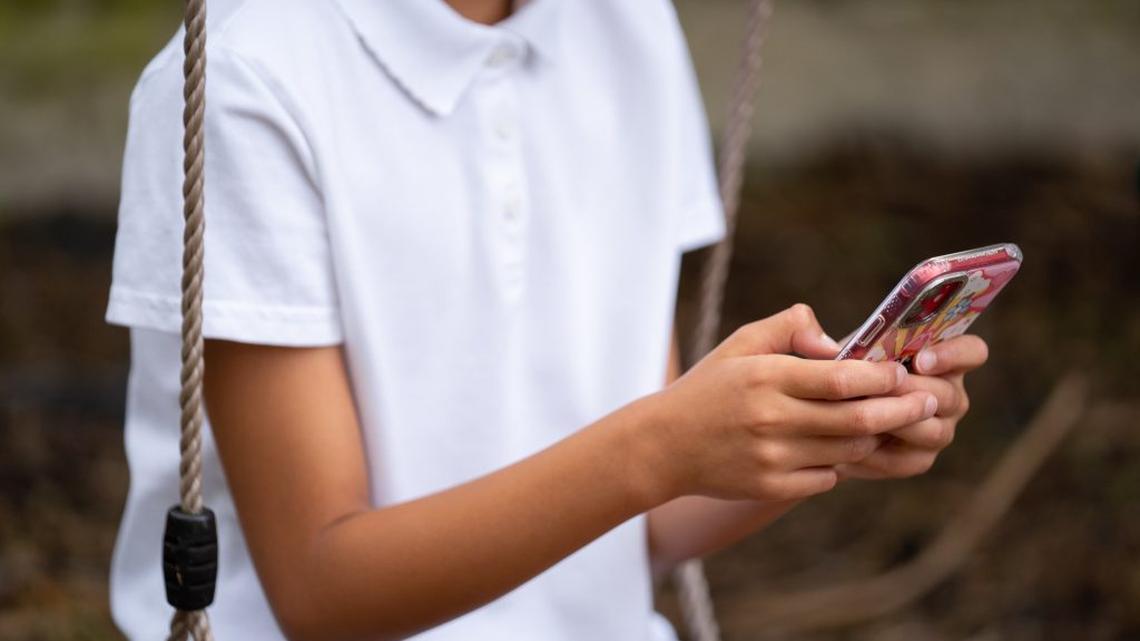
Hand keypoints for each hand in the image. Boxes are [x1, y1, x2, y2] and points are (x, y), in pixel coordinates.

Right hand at [645, 304, 937, 502]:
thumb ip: (789, 329)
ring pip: (848, 450)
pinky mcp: (769, 487)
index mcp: (766, 377)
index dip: (881, 377)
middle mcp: (771, 419)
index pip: (840, 379)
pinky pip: (825, 477)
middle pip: (856, 419)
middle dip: (901, 410)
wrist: (663, 445)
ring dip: (874, 436)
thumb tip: (837, 341)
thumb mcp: (740, 344)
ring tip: (888, 422)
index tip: (903, 371)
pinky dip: (839, 463)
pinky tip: (839, 448)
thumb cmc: (709, 388)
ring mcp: (771, 458)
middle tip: (928, 402)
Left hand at [836, 335, 988, 479]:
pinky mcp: (918, 459)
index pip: (972, 352)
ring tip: (862, 417)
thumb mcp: (834, 347)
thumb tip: (832, 348)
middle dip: (912, 392)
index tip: (919, 359)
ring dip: (898, 424)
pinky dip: (878, 455)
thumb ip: (826, 336)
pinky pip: (907, 462)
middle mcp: (949, 395)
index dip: (953, 354)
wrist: (820, 414)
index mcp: (941, 359)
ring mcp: (939, 430)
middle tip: (879, 390)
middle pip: (948, 396)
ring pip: (933, 432)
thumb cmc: (835, 370)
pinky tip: (848, 447)